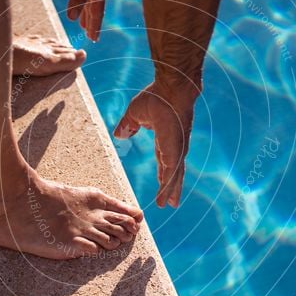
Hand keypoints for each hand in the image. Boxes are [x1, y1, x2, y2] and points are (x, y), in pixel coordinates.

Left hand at [67, 0, 111, 41]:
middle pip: (92, 9)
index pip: (96, 14)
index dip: (94, 27)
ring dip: (83, 11)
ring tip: (81, 23)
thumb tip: (70, 18)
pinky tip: (74, 0)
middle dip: (91, 23)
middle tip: (90, 36)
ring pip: (84, 0)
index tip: (94, 40)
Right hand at [113, 82, 196, 207]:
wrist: (170, 90)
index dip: (163, 171)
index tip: (162, 181)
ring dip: (171, 191)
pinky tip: (168, 199)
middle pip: (172, 172)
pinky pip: (172, 175)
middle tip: (170, 201)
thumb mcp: (135, 114)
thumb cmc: (156, 97)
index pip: (165, 159)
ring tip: (170, 205)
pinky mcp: (175, 153)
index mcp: (165, 138)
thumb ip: (128, 125)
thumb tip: (120, 134)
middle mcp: (173, 147)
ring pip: (174, 176)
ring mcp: (176, 150)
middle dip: (170, 186)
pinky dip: (170, 188)